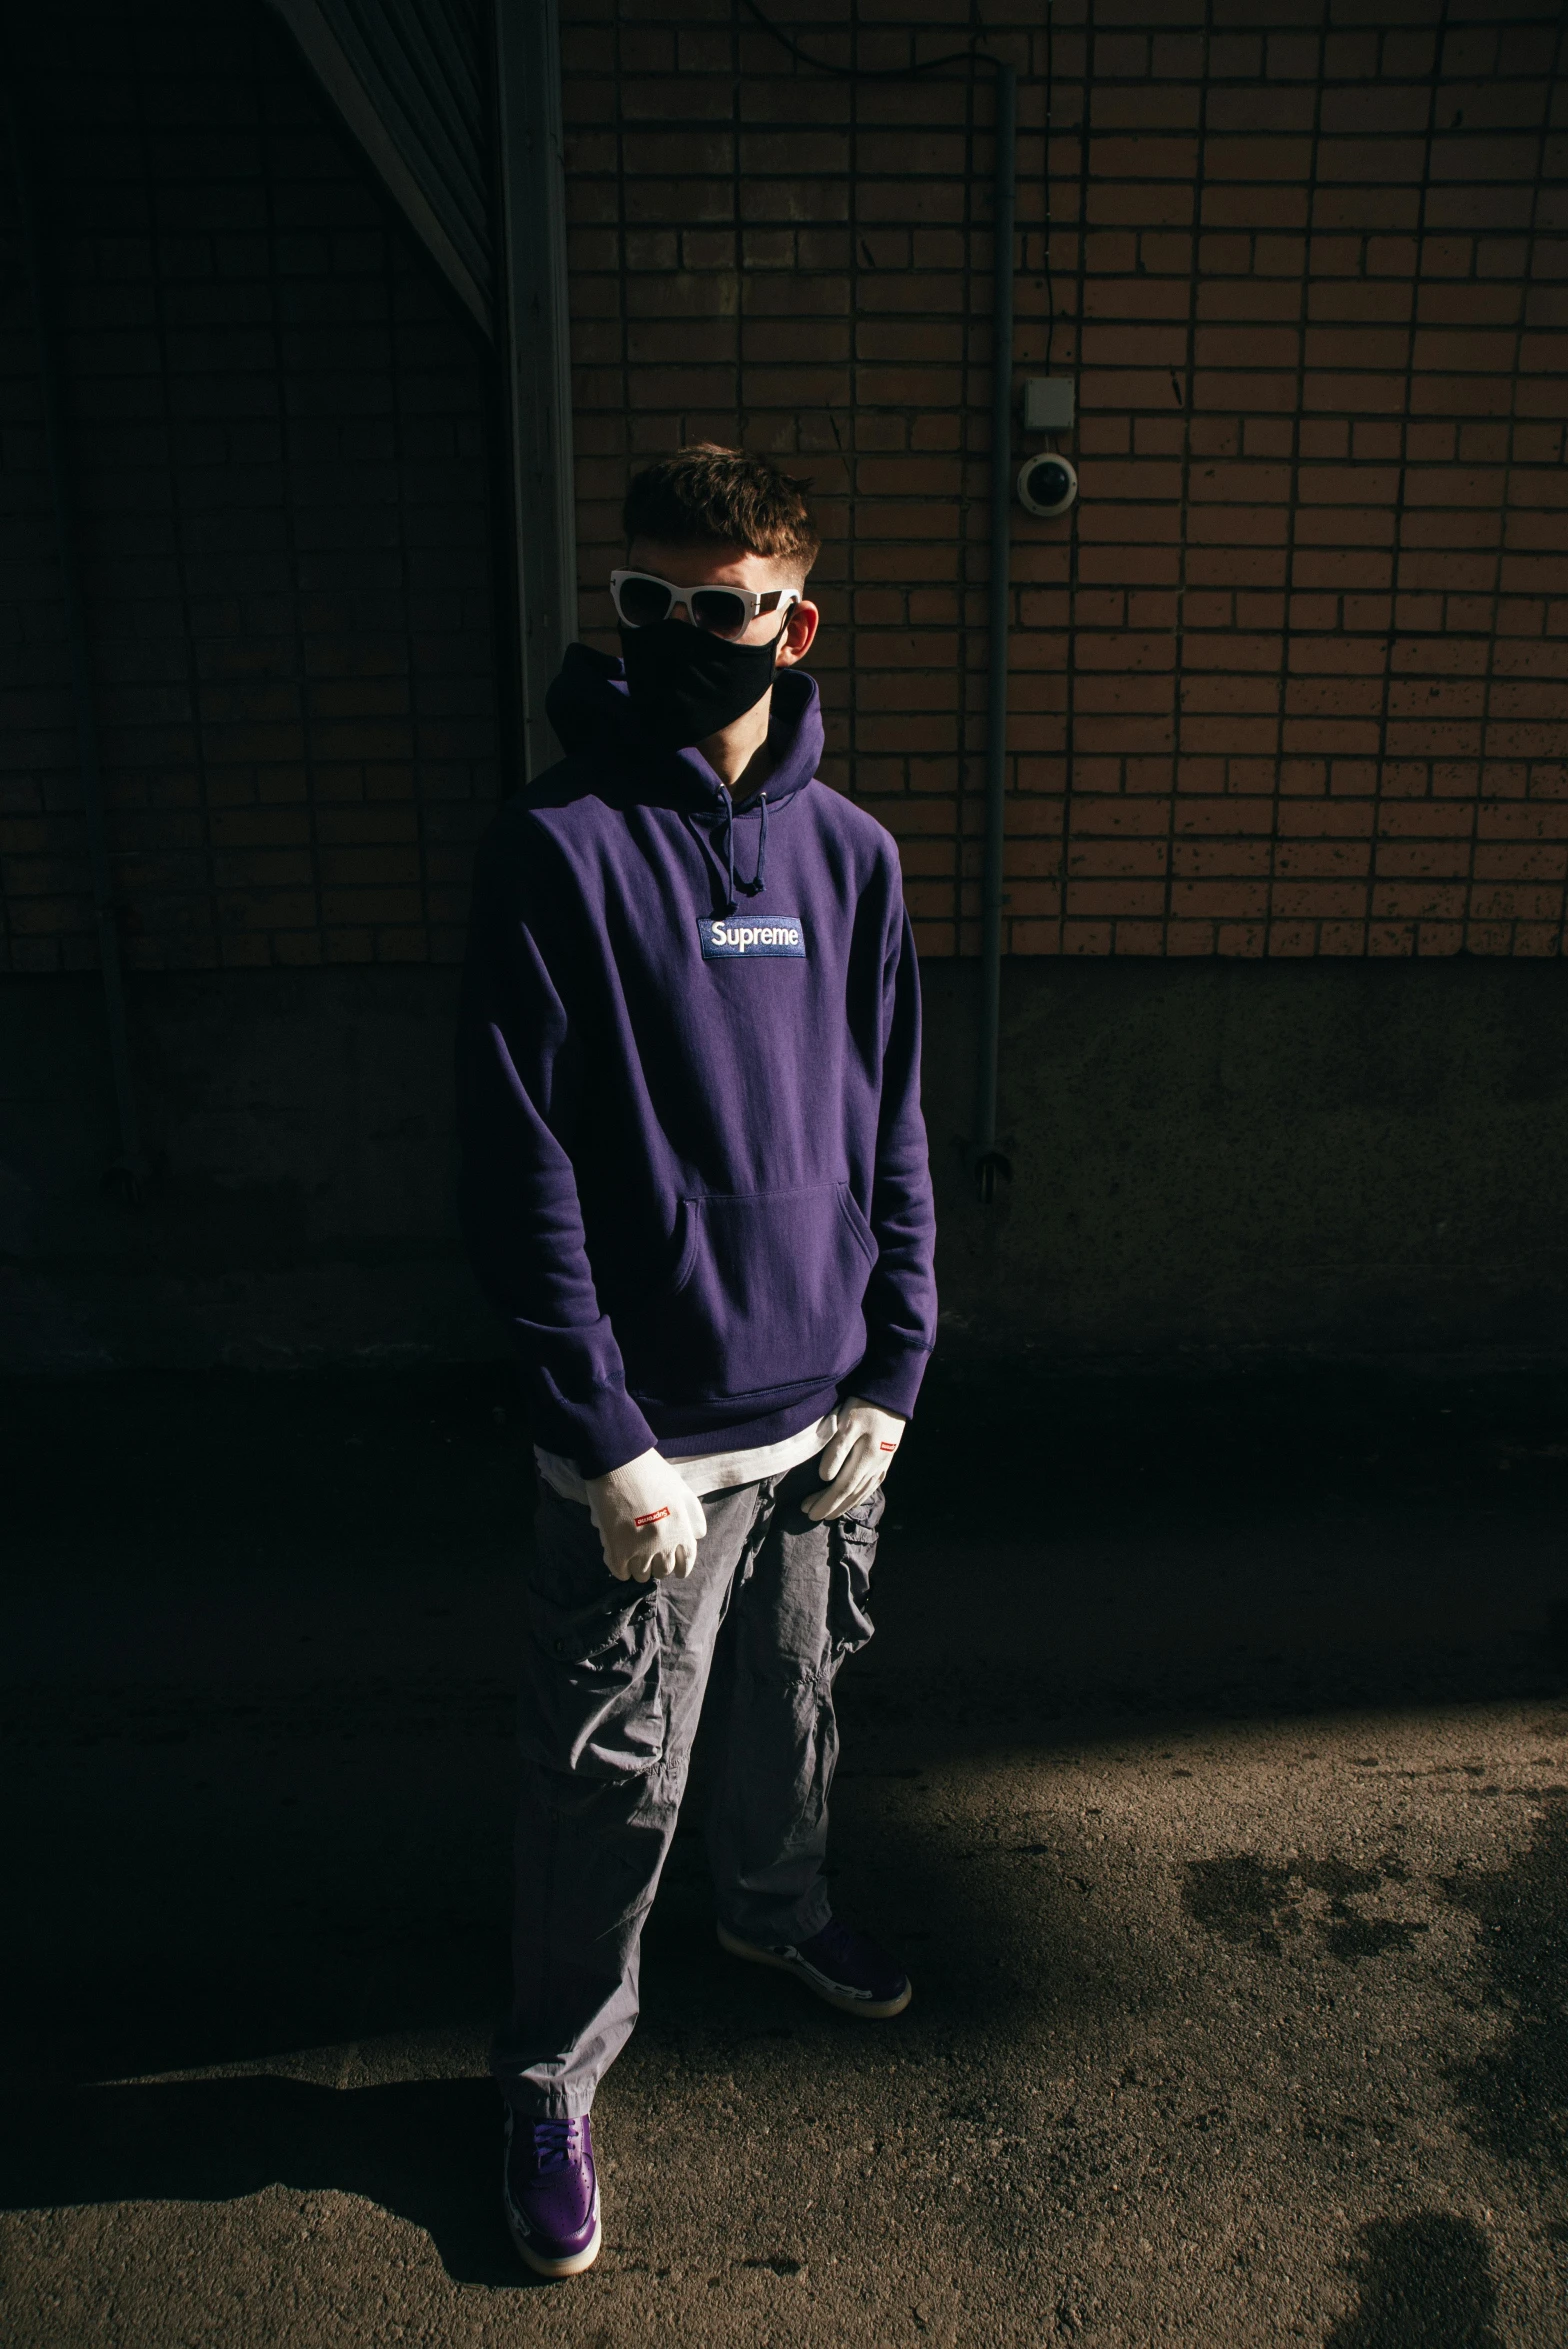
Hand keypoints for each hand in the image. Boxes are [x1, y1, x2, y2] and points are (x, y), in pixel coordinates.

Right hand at [585, 1448, 706, 1581]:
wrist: (620, 1462)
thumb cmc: (652, 1472)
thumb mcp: (682, 1490)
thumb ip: (694, 1515)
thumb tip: (698, 1536)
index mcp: (682, 1530)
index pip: (686, 1562)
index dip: (681, 1567)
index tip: (676, 1568)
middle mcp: (664, 1544)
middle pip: (664, 1571)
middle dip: (660, 1566)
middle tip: (652, 1557)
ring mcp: (640, 1549)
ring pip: (642, 1575)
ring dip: (640, 1569)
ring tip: (635, 1559)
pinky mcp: (617, 1549)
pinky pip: (620, 1572)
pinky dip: (621, 1569)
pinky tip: (620, 1560)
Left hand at [800, 1398, 904, 1521]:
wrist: (893, 1393)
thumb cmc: (865, 1404)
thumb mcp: (847, 1422)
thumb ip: (836, 1450)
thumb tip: (825, 1478)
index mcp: (865, 1457)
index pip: (842, 1488)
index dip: (824, 1501)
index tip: (807, 1509)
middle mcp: (876, 1465)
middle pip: (851, 1494)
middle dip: (830, 1507)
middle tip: (811, 1515)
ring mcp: (884, 1463)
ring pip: (863, 1492)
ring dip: (844, 1505)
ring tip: (828, 1514)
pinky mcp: (888, 1458)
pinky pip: (873, 1485)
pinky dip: (861, 1496)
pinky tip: (853, 1499)